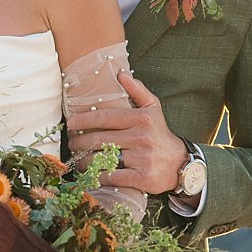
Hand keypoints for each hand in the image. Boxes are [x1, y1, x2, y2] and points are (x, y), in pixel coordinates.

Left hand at [70, 71, 183, 193]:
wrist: (181, 164)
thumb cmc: (160, 134)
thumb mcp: (154, 110)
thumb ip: (138, 91)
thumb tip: (121, 74)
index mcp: (142, 118)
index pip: (105, 117)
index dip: (83, 120)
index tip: (71, 123)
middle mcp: (142, 137)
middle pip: (99, 139)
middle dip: (79, 142)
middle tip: (72, 143)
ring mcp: (142, 159)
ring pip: (101, 159)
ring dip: (83, 160)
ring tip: (77, 158)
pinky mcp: (142, 177)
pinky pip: (110, 176)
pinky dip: (96, 175)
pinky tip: (90, 173)